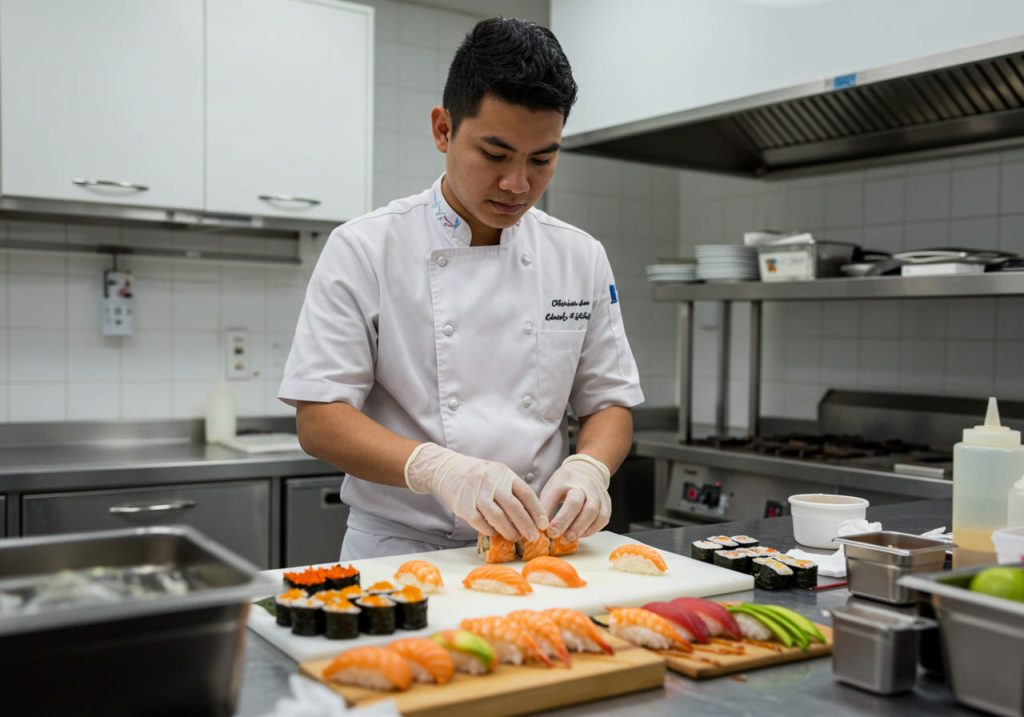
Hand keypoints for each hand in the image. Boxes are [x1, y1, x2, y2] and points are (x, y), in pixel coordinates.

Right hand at [404, 443, 547, 540]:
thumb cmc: (477, 476)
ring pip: (497, 516)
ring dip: (508, 530)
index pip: (526, 493)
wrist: (447, 469)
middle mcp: (492, 481)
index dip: (537, 511)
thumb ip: (511, 490)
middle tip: (533, 537)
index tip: (544, 525)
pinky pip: (479, 522)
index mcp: (504, 474)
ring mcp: (476, 492)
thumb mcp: (497, 474)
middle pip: (513, 507)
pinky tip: (495, 533)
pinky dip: (489, 530)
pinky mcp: (463, 504)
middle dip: (526, 525)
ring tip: (515, 538)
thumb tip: (530, 515)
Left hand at [540, 454, 611, 541]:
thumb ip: (546, 509)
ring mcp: (598, 492)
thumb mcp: (551, 491)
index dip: (558, 519)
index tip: (549, 532)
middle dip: (567, 523)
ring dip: (580, 529)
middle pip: (579, 504)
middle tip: (558, 537)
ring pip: (594, 512)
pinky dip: (592, 529)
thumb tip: (541, 530)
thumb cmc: (564, 484)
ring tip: (568, 538)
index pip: (563, 500)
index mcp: (567, 480)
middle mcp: (584, 484)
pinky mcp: (606, 502)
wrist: (586, 469)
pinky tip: (581, 534)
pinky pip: (603, 518)